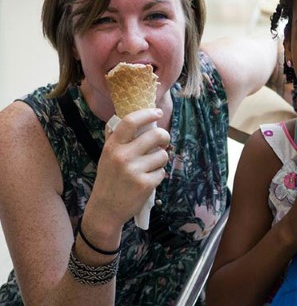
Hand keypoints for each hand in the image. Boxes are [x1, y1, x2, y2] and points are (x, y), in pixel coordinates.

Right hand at [90, 108, 169, 225]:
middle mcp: (123, 156)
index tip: (157, 112)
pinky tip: (147, 180)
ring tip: (150, 167)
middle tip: (163, 141)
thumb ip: (117, 138)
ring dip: (160, 160)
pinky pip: (162, 172)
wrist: (105, 209)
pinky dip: (158, 175)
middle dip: (164, 137)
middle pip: (156, 135)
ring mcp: (134, 171)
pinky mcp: (145, 184)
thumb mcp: (107, 156)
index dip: (147, 113)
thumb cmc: (109, 179)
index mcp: (113, 146)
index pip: (131, 121)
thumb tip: (133, 118)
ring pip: (162, 155)